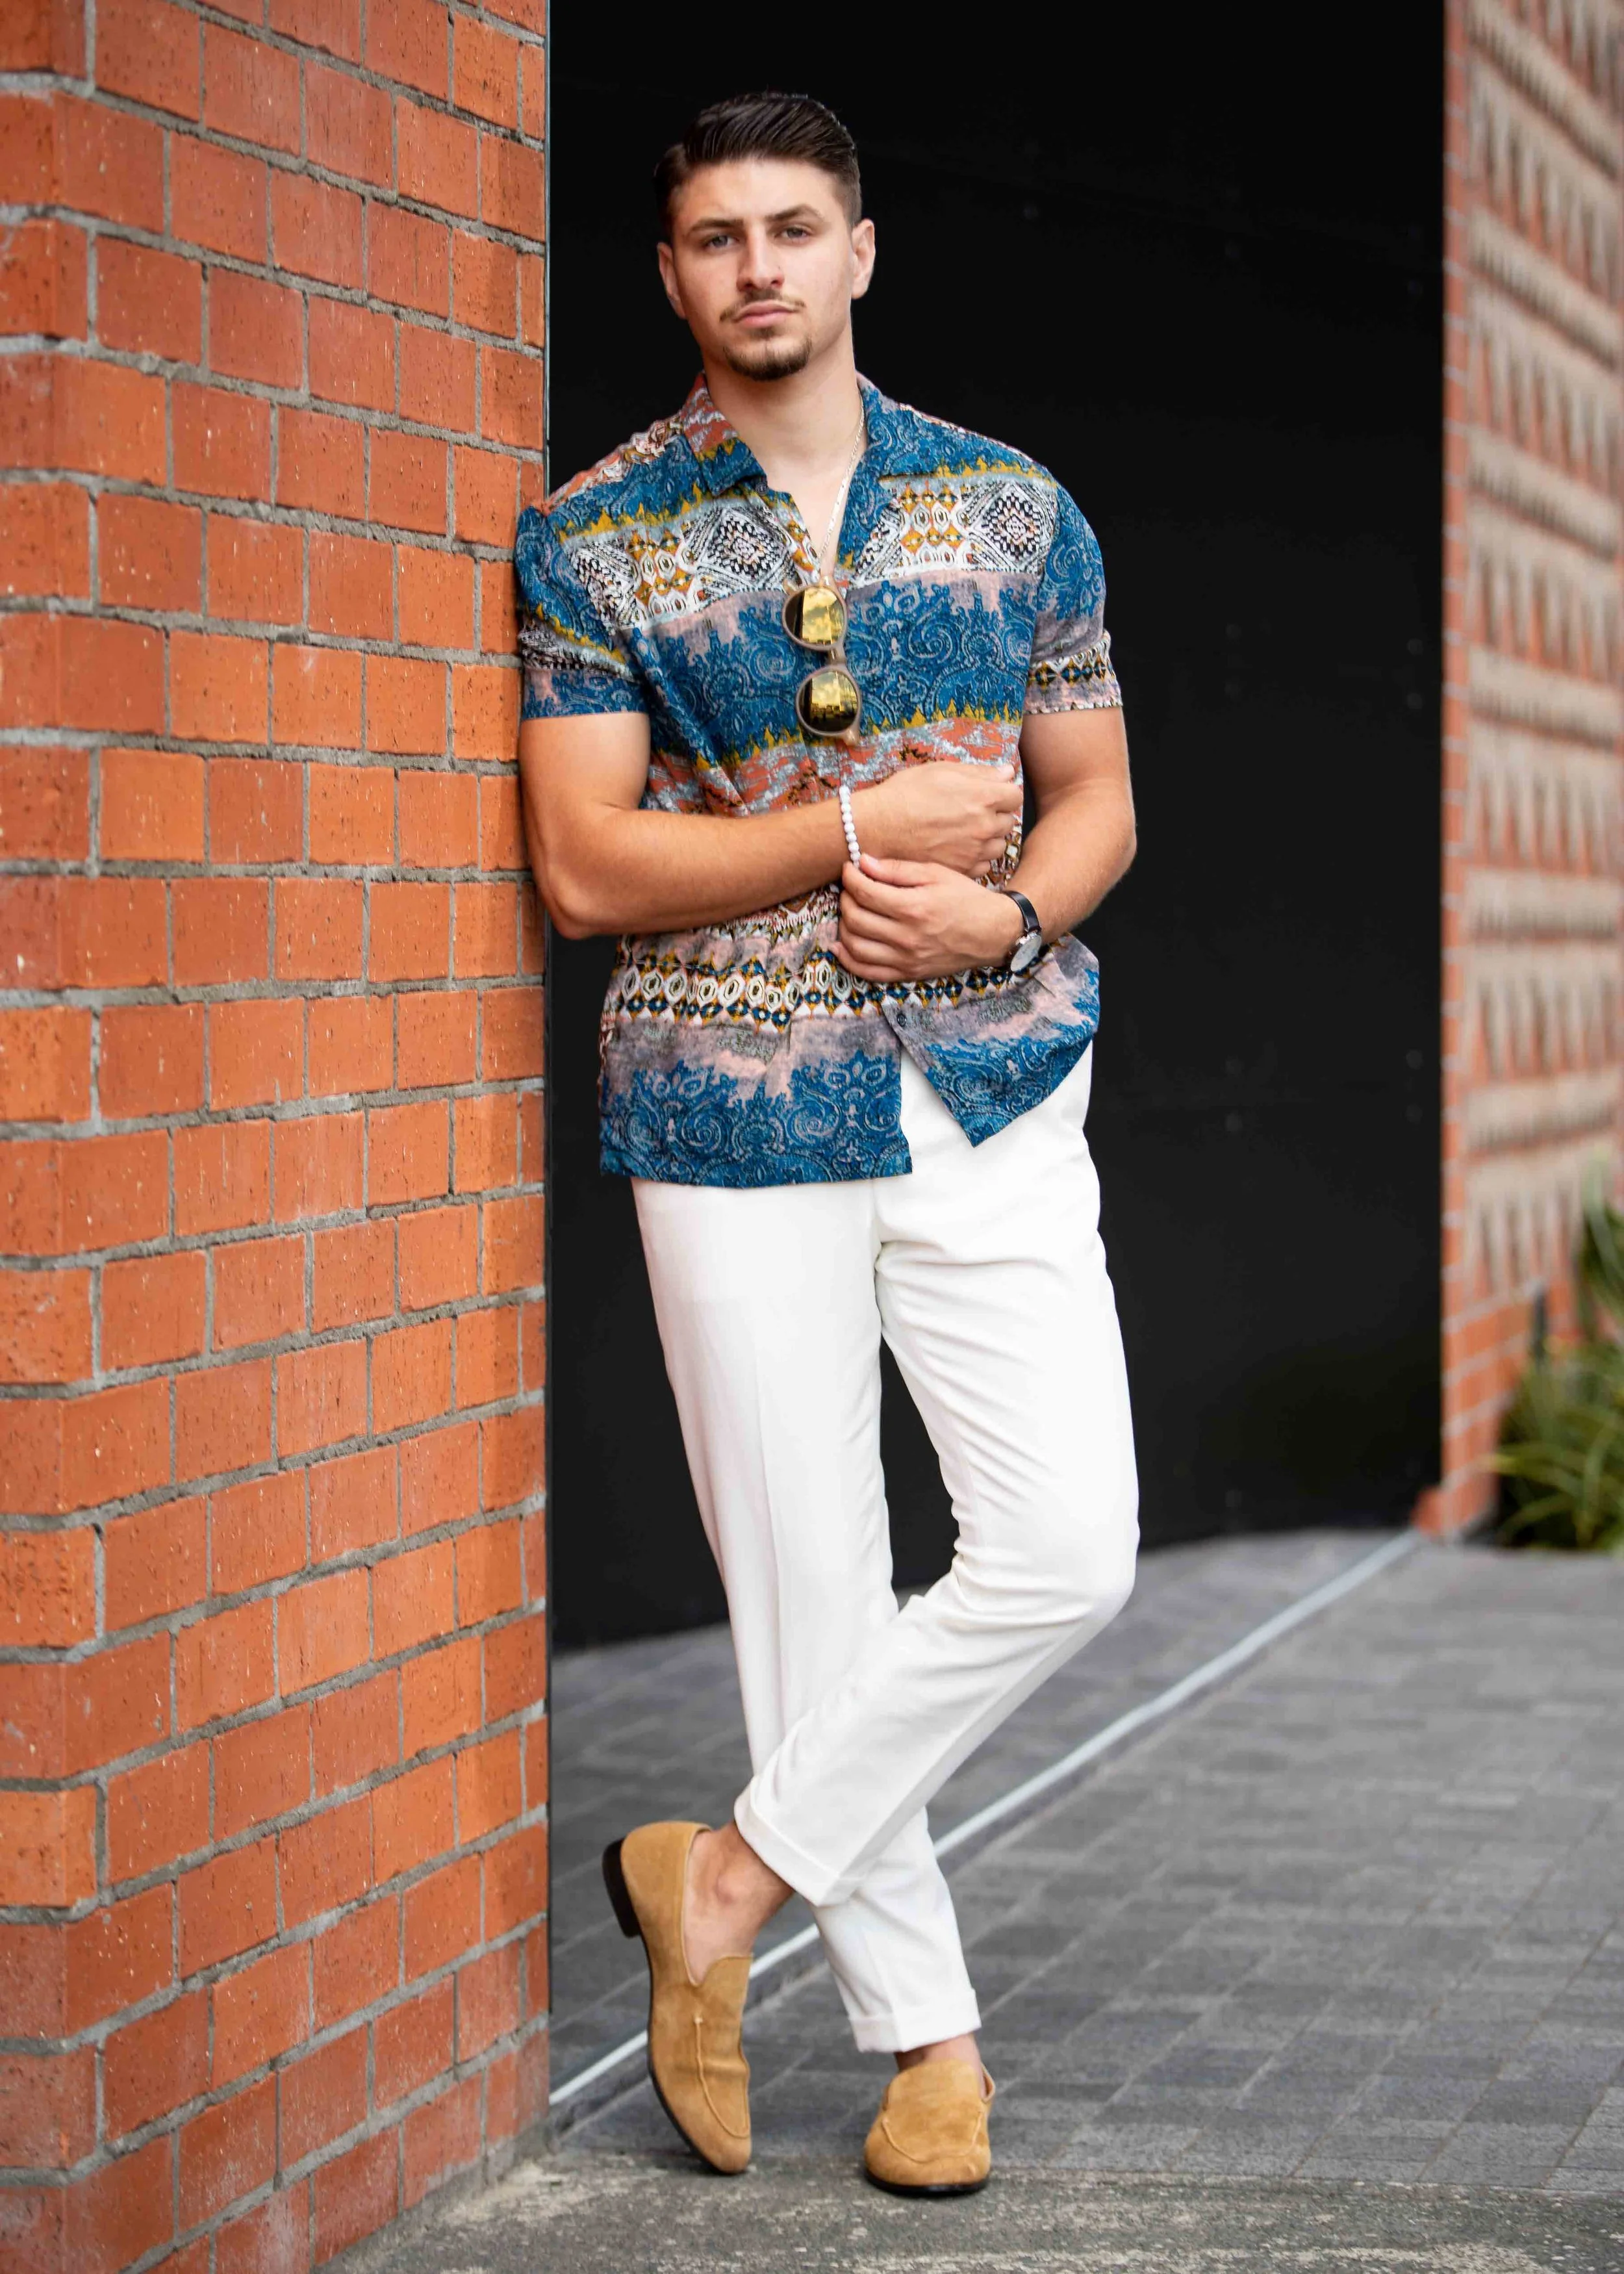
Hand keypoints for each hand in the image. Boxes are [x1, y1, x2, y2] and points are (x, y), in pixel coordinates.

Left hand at [836, 855, 1025, 982]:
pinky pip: (867, 972)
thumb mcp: (937, 874)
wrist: (993, 933)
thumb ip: (898, 869)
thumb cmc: (966, 899)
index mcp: (914, 907)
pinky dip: (848, 959)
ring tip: (850, 911)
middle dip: (846, 898)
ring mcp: (906, 959)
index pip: (864, 892)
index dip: (850, 877)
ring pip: (855, 946)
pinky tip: (841, 945)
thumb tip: (863, 862)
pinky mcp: (908, 973)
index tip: (850, 869)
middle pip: (855, 918)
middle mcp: (906, 936)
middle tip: (851, 888)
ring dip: (843, 926)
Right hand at [852, 762, 1021, 876]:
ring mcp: (974, 851)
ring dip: (988, 839)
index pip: (1014, 795)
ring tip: (965, 833)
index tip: (989, 794)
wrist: (876, 828)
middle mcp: (984, 826)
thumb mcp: (940, 770)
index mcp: (983, 797)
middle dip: (996, 815)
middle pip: (1008, 821)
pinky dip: (975, 858)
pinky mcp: (962, 870)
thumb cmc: (904, 794)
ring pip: (998, 846)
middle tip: (971, 813)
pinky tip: (958, 850)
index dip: (1002, 793)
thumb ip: (978, 773)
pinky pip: (983, 865)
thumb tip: (1007, 772)